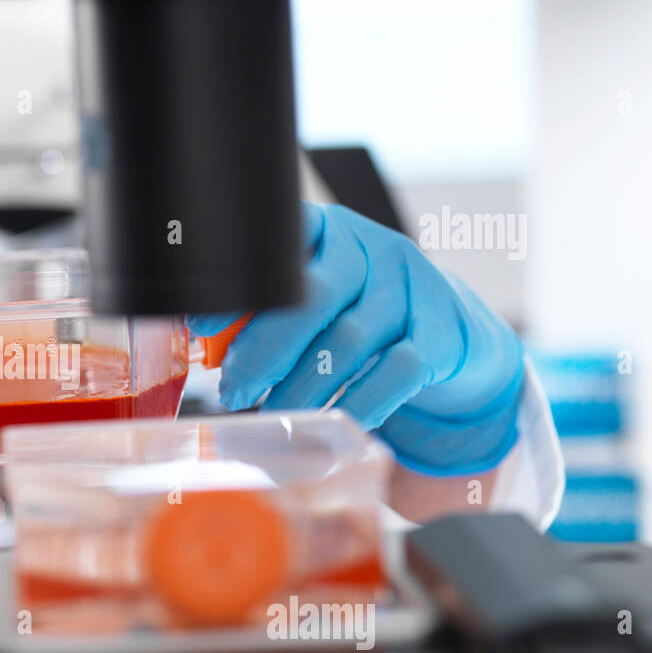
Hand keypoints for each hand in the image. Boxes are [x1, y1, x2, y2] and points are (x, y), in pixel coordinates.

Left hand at [189, 202, 523, 475]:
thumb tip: (206, 348)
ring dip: (302, 386)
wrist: (452, 329)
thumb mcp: (319, 296)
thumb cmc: (360, 313)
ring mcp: (412, 292)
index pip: (284, 239)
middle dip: (263, 350)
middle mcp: (373, 251)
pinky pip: (395, 373)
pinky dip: (359, 402)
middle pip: (313, 297)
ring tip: (272, 414)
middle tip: (233, 390)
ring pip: (349, 341)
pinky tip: (333, 421)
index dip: (240, 283)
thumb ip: (270, 311)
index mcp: (331, 231)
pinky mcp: (440, 336)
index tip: (199, 322)